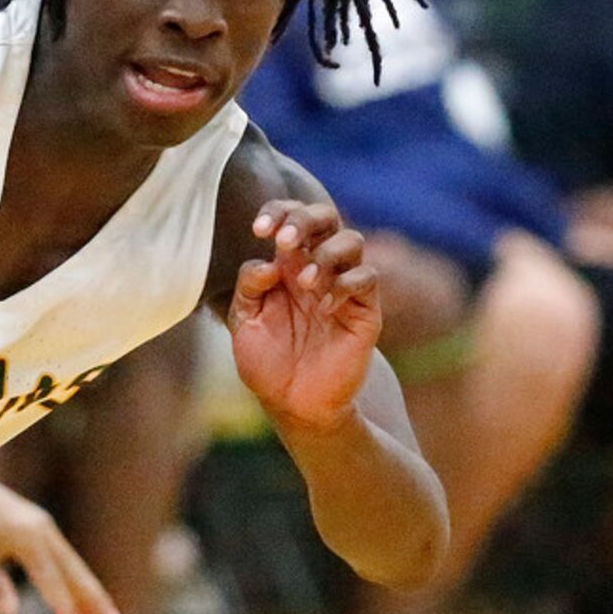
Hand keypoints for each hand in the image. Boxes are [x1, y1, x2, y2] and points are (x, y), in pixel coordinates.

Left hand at [0, 470, 121, 613]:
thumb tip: (9, 613)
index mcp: (25, 535)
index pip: (49, 579)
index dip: (63, 607)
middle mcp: (42, 529)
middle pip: (74, 570)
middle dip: (94, 600)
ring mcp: (43, 525)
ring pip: (73, 565)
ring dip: (88, 594)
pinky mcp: (38, 527)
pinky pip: (62, 559)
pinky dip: (73, 581)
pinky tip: (81, 603)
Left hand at [229, 200, 381, 431]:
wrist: (294, 402)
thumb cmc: (267, 359)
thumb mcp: (245, 321)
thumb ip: (248, 287)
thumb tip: (267, 262)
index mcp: (286, 264)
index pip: (290, 217)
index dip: (278, 211)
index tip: (259, 229)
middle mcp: (317, 267)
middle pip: (326, 217)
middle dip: (306, 218)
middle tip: (284, 242)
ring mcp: (343, 287)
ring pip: (352, 241)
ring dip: (326, 254)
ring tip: (305, 284)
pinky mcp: (365, 311)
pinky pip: (367, 279)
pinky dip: (346, 285)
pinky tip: (324, 308)